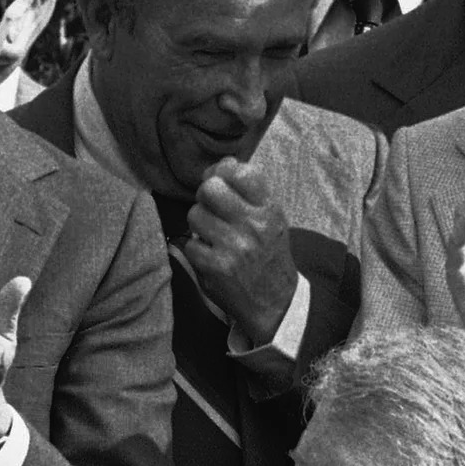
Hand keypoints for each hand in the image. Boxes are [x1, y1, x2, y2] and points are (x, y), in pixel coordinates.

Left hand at [183, 158, 300, 347]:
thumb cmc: (268, 254)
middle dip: (205, 196)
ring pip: (195, 214)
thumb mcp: (271, 219)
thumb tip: (221, 163)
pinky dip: (196, 249)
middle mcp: (254, 226)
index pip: (241, 172)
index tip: (220, 181)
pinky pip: (190, 243)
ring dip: (199, 224)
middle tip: (211, 209)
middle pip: (210, 188)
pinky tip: (211, 256)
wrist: (275, 302)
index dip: (223, 171)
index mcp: (269, 210)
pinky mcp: (215, 267)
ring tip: (214, 235)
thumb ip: (248, 192)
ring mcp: (234, 247)